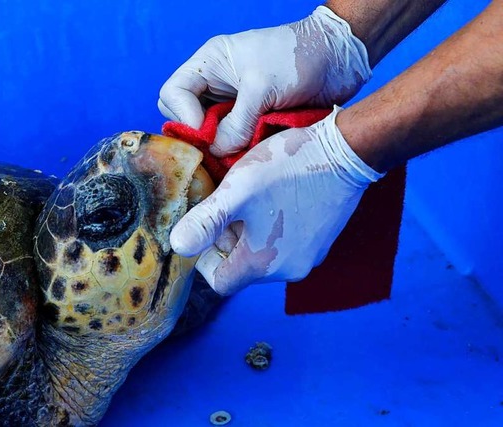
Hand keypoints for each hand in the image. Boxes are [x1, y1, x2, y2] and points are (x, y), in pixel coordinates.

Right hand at [158, 6, 370, 156]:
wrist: (340, 59)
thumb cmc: (299, 58)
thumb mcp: (262, 87)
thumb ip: (237, 123)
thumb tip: (218, 152)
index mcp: (210, 64)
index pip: (172, 93)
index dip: (184, 117)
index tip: (207, 133)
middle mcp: (216, 84)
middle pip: (184, 117)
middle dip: (198, 136)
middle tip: (221, 148)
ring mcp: (234, 104)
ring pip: (209, 134)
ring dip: (221, 147)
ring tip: (240, 153)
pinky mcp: (252, 121)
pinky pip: (232, 142)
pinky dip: (238, 151)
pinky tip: (251, 155)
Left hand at [169, 107, 383, 294]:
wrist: (345, 151)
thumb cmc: (288, 168)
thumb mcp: (237, 190)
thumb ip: (205, 221)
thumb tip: (177, 246)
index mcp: (262, 264)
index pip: (220, 281)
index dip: (205, 257)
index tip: (207, 225)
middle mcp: (288, 270)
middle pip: (241, 267)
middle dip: (227, 239)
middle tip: (228, 203)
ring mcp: (309, 257)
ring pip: (263, 254)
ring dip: (249, 231)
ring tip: (251, 197)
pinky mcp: (321, 242)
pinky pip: (285, 244)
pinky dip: (272, 227)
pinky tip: (275, 196)